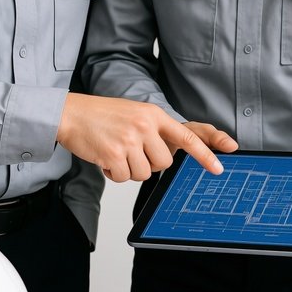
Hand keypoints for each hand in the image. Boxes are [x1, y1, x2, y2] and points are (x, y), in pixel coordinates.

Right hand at [57, 93, 237, 181]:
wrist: (72, 113)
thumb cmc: (103, 116)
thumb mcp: (135, 114)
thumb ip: (154, 131)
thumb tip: (168, 155)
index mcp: (153, 114)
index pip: (186, 136)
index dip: (204, 153)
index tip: (219, 167)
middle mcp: (145, 126)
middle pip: (164, 163)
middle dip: (149, 164)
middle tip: (131, 152)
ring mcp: (130, 140)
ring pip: (144, 173)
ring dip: (129, 169)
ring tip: (115, 151)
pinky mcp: (114, 154)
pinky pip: (124, 178)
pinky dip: (114, 174)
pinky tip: (105, 158)